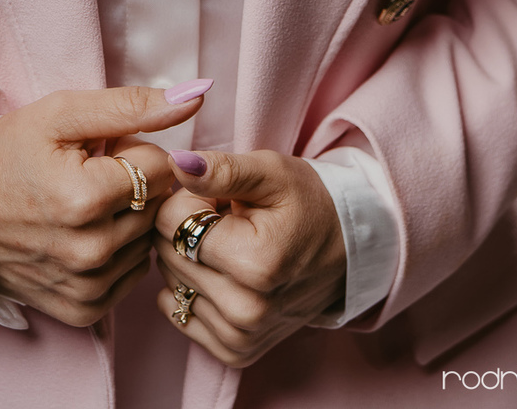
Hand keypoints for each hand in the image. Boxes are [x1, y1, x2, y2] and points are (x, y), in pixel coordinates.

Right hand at [0, 82, 209, 325]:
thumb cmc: (11, 153)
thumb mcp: (63, 113)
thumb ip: (132, 104)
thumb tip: (196, 95)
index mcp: (86, 198)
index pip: (160, 168)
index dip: (134, 150)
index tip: (100, 150)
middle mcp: (90, 252)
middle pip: (157, 206)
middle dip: (135, 183)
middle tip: (92, 174)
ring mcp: (87, 287)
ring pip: (148, 240)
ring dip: (129, 219)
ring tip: (87, 204)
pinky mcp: (82, 311)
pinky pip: (131, 276)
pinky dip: (119, 254)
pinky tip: (87, 235)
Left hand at [154, 148, 346, 367]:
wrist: (347, 249)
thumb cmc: (307, 202)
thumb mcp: (271, 172)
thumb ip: (222, 169)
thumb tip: (176, 164)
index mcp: (255, 263)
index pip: (172, 221)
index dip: (189, 198)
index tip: (218, 198)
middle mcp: (247, 310)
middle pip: (168, 254)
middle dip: (187, 227)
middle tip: (226, 220)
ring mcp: (242, 336)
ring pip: (170, 284)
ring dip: (189, 258)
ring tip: (229, 245)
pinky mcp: (238, 351)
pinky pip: (181, 315)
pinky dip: (190, 291)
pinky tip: (219, 274)